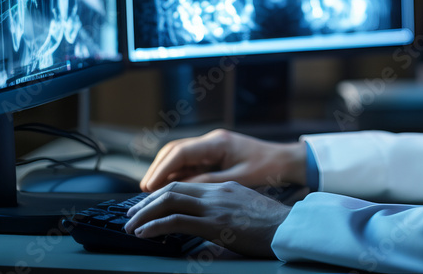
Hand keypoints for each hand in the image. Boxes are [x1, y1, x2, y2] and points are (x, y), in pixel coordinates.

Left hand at [124, 181, 288, 257]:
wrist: (291, 228)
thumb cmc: (274, 227)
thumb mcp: (246, 215)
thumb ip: (225, 219)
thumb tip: (206, 238)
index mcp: (225, 188)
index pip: (186, 185)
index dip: (162, 194)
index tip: (148, 206)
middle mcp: (217, 192)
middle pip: (173, 188)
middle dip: (147, 202)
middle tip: (131, 214)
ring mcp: (215, 205)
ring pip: (169, 200)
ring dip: (145, 213)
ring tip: (131, 225)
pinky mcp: (214, 222)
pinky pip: (176, 220)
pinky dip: (155, 225)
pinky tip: (144, 233)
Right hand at [140, 128, 306, 191]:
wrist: (286, 161)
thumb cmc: (268, 169)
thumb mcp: (239, 179)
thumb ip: (210, 182)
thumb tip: (182, 188)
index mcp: (218, 143)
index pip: (180, 152)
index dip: (161, 170)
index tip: (148, 187)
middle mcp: (212, 141)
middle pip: (174, 151)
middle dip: (157, 169)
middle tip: (144, 191)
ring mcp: (212, 146)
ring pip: (179, 156)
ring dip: (165, 171)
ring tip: (152, 192)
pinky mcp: (214, 154)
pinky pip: (190, 162)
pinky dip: (177, 174)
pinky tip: (171, 188)